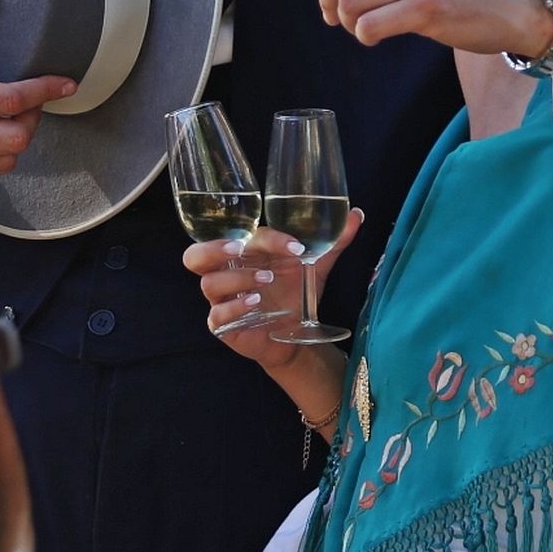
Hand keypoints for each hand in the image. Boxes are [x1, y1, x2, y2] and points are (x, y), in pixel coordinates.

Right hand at [182, 212, 361, 368]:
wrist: (296, 337)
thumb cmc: (297, 294)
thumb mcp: (316, 267)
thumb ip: (332, 242)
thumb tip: (357, 214)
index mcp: (245, 253)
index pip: (244, 236)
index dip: (268, 237)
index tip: (297, 246)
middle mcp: (227, 272)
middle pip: (195, 255)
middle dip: (213, 248)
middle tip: (240, 248)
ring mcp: (222, 299)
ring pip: (208, 283)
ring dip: (236, 279)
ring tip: (265, 282)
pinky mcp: (222, 324)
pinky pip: (217, 314)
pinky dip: (235, 307)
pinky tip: (256, 304)